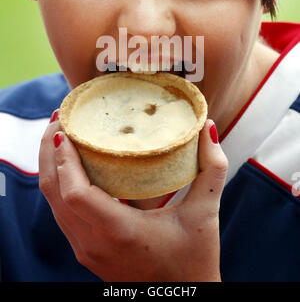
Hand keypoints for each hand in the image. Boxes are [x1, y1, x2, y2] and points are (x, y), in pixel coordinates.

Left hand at [39, 111, 227, 281]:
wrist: (183, 300)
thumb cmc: (194, 260)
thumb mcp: (206, 213)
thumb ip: (212, 167)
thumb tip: (208, 126)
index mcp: (119, 231)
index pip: (75, 192)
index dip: (64, 158)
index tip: (66, 127)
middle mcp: (93, 243)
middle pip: (53, 191)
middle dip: (49, 150)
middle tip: (59, 116)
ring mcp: (86, 249)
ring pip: (52, 202)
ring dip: (51, 165)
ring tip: (60, 132)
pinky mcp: (86, 251)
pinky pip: (61, 212)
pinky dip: (59, 184)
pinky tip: (69, 163)